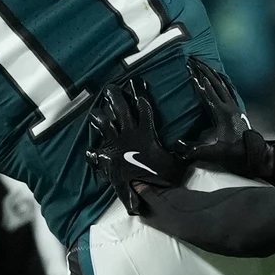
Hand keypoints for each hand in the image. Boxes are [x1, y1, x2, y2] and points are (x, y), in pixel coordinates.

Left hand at [87, 76, 189, 212]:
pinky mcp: (106, 160)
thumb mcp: (177, 162)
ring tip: (95, 112)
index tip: (135, 82)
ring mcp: (115, 146)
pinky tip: (89, 152)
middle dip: (116, 97)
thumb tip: (185, 147)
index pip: (143, 108)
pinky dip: (92, 154)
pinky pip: (95, 155)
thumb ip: (178, 152)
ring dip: (99, 117)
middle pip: (120, 110)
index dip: (139, 94)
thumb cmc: (164, 176)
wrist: (148, 191)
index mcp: (146, 132)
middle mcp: (128, 135)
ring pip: (104, 126)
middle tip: (110, 88)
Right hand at [170, 60, 274, 180]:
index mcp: (222, 113)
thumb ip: (197, 151)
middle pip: (215, 83)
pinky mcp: (237, 108)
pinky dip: (221, 79)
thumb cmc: (235, 153)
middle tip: (192, 59)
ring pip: (223, 83)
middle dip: (203, 70)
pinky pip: (228, 88)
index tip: (189, 69)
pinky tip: (217, 75)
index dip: (198, 80)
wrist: (255, 154)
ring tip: (202, 62)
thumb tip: (178, 149)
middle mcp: (229, 106)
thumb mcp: (216, 153)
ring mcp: (234, 105)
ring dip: (212, 72)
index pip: (208, 93)